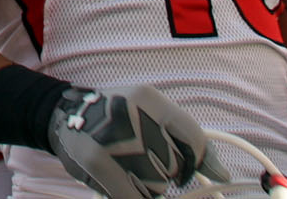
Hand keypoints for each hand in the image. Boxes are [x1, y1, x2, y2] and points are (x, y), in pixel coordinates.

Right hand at [47, 84, 208, 197]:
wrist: (63, 115)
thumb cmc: (116, 117)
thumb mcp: (151, 113)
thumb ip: (188, 139)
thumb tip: (223, 175)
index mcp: (148, 98)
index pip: (192, 138)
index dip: (195, 161)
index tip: (191, 171)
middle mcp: (132, 114)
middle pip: (174, 166)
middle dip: (163, 171)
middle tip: (139, 159)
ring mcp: (113, 139)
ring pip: (156, 186)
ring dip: (146, 186)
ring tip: (125, 166)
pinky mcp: (98, 163)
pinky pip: (133, 197)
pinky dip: (136, 197)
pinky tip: (130, 189)